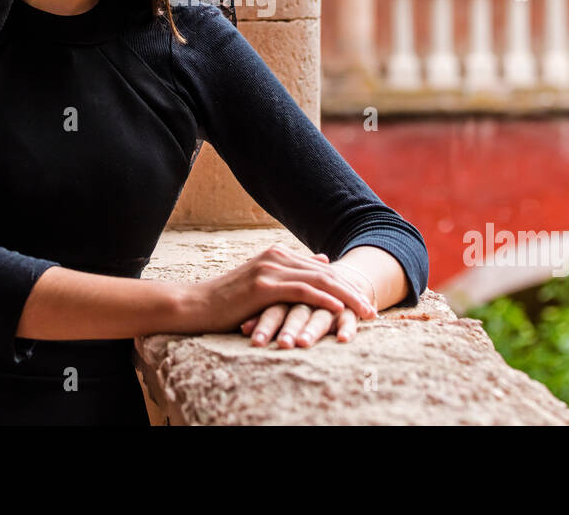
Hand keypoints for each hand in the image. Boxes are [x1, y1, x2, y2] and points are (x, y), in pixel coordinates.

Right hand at [239, 254, 375, 346]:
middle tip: (374, 310)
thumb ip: (292, 274)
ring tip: (366, 313)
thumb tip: (324, 263)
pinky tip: (340, 309)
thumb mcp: (263, 285)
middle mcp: (276, 256)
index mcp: (278, 255)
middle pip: (326, 273)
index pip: (322, 269)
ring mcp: (270, 269)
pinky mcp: (263, 285)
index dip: (346, 285)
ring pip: (319, 280)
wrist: (195, 305)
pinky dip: (324, 299)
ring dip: (347, 297)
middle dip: (353, 292)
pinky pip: (302, 290)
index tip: (365, 303)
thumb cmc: (227, 302)